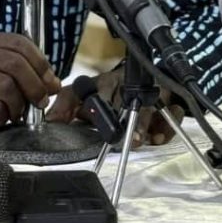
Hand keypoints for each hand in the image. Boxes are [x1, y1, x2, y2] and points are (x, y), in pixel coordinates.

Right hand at [0, 31, 60, 132]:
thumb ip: (6, 65)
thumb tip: (47, 81)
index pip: (19, 42)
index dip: (41, 63)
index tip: (51, 81)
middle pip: (16, 64)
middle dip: (36, 85)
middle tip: (40, 102)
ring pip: (7, 85)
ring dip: (19, 104)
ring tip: (15, 113)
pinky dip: (2, 116)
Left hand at [46, 66, 183, 145]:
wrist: (146, 82)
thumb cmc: (112, 93)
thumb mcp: (85, 97)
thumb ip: (66, 106)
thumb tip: (50, 120)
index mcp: (104, 82)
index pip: (97, 87)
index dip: (93, 102)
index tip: (89, 117)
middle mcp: (128, 84)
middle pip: (124, 98)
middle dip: (120, 116)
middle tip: (117, 134)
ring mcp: (150, 91)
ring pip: (149, 104)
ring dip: (142, 123)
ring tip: (137, 140)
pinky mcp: (170, 101)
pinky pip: (171, 113)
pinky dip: (165, 127)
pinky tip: (156, 138)